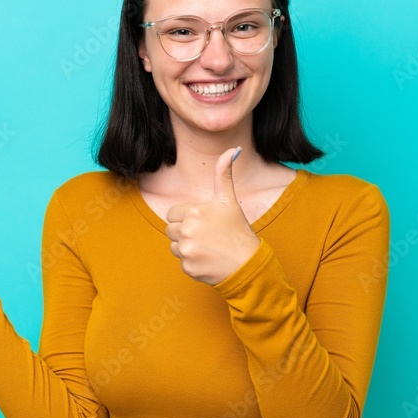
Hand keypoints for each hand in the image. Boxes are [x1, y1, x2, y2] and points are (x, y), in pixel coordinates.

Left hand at [165, 146, 261, 285]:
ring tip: (207, 248)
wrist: (247, 263)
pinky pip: (181, 261)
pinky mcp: (187, 267)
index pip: (173, 214)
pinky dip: (192, 262)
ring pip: (174, 246)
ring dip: (187, 247)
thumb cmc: (237, 230)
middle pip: (171, 230)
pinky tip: (207, 260)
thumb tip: (232, 149)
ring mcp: (186, 250)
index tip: (204, 223)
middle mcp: (187, 230)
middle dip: (185, 232)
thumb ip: (224, 174)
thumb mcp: (229, 200)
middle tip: (207, 236)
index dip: (187, 218)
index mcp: (194, 212)